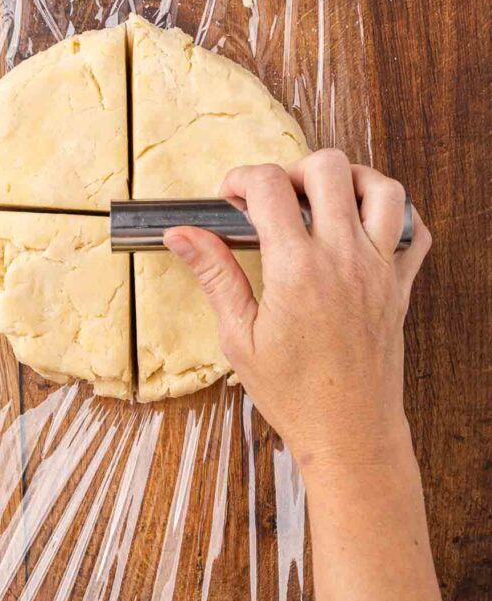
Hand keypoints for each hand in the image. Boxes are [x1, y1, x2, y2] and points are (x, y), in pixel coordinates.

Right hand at [164, 149, 431, 479]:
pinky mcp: (402, 284)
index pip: (269, 186)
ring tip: (324, 202)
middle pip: (329, 168)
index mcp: (297, 269)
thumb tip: (183, 235)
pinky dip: (396, 214)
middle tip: (277, 199)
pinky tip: (364, 227)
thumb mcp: (239, 337)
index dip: (241, 179)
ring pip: (383, 187)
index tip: (232, 197)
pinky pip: (416, 229)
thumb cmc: (294, 393)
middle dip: (294, 170)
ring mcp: (380, 268)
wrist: (350, 432)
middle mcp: (344, 258)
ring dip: (350, 181)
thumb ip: (215, 275)